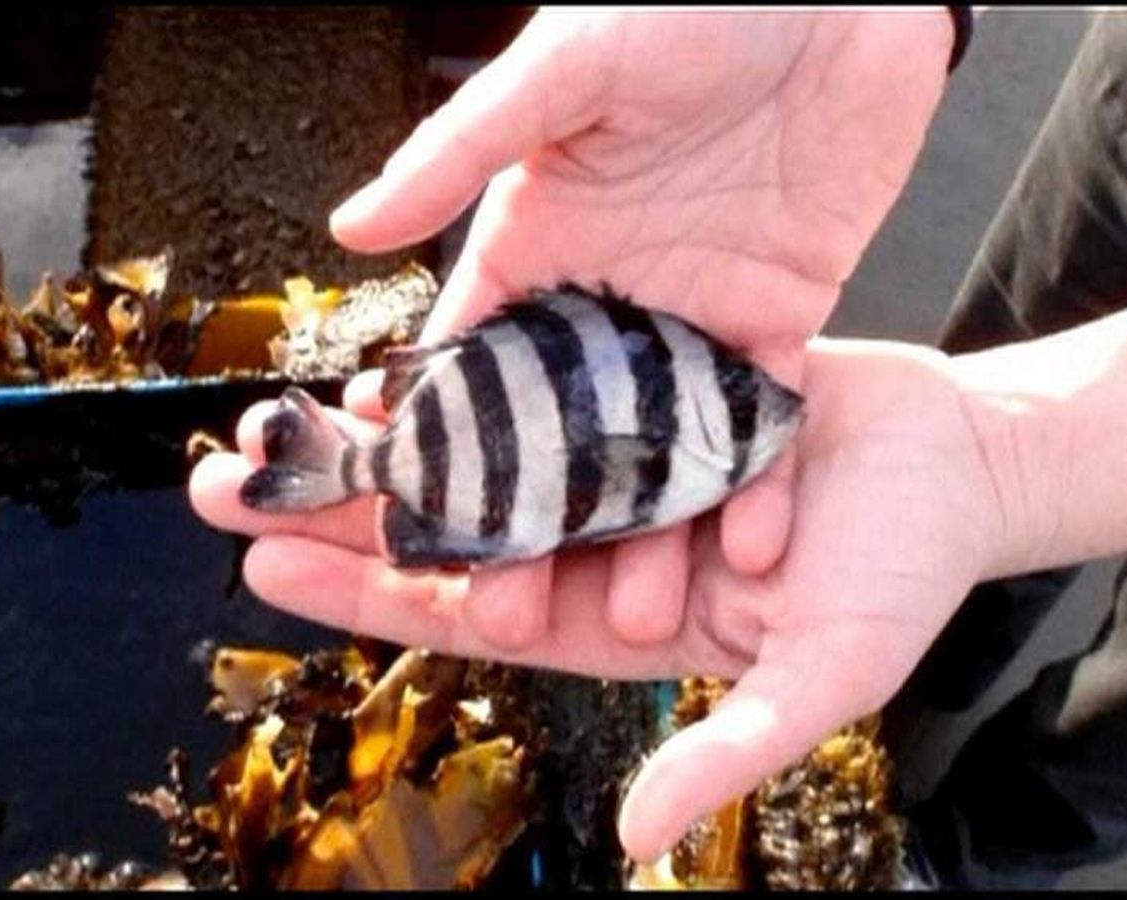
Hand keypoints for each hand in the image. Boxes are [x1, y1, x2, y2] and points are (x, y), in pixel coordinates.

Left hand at [191, 338, 1004, 860]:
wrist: (961, 464)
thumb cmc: (897, 579)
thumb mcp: (821, 677)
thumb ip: (726, 746)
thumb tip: (635, 843)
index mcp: (616, 618)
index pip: (466, 615)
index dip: (366, 602)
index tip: (266, 574)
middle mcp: (598, 541)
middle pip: (446, 533)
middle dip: (340, 515)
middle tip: (225, 484)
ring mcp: (617, 461)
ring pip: (477, 453)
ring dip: (388, 438)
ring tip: (288, 418)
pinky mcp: (646, 387)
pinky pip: (541, 378)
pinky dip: (476, 368)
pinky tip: (408, 352)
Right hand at [328, 8, 954, 647]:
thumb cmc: (682, 1)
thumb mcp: (563, 70)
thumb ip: (460, 151)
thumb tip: (347, 230)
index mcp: (533, 240)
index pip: (470, 364)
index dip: (441, 451)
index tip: (414, 536)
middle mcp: (604, 295)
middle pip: (561, 435)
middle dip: (540, 527)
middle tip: (515, 619)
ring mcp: (692, 314)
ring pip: (659, 447)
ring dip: (650, 530)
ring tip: (641, 619)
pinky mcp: (779, 317)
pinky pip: (760, 420)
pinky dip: (755, 483)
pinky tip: (748, 551)